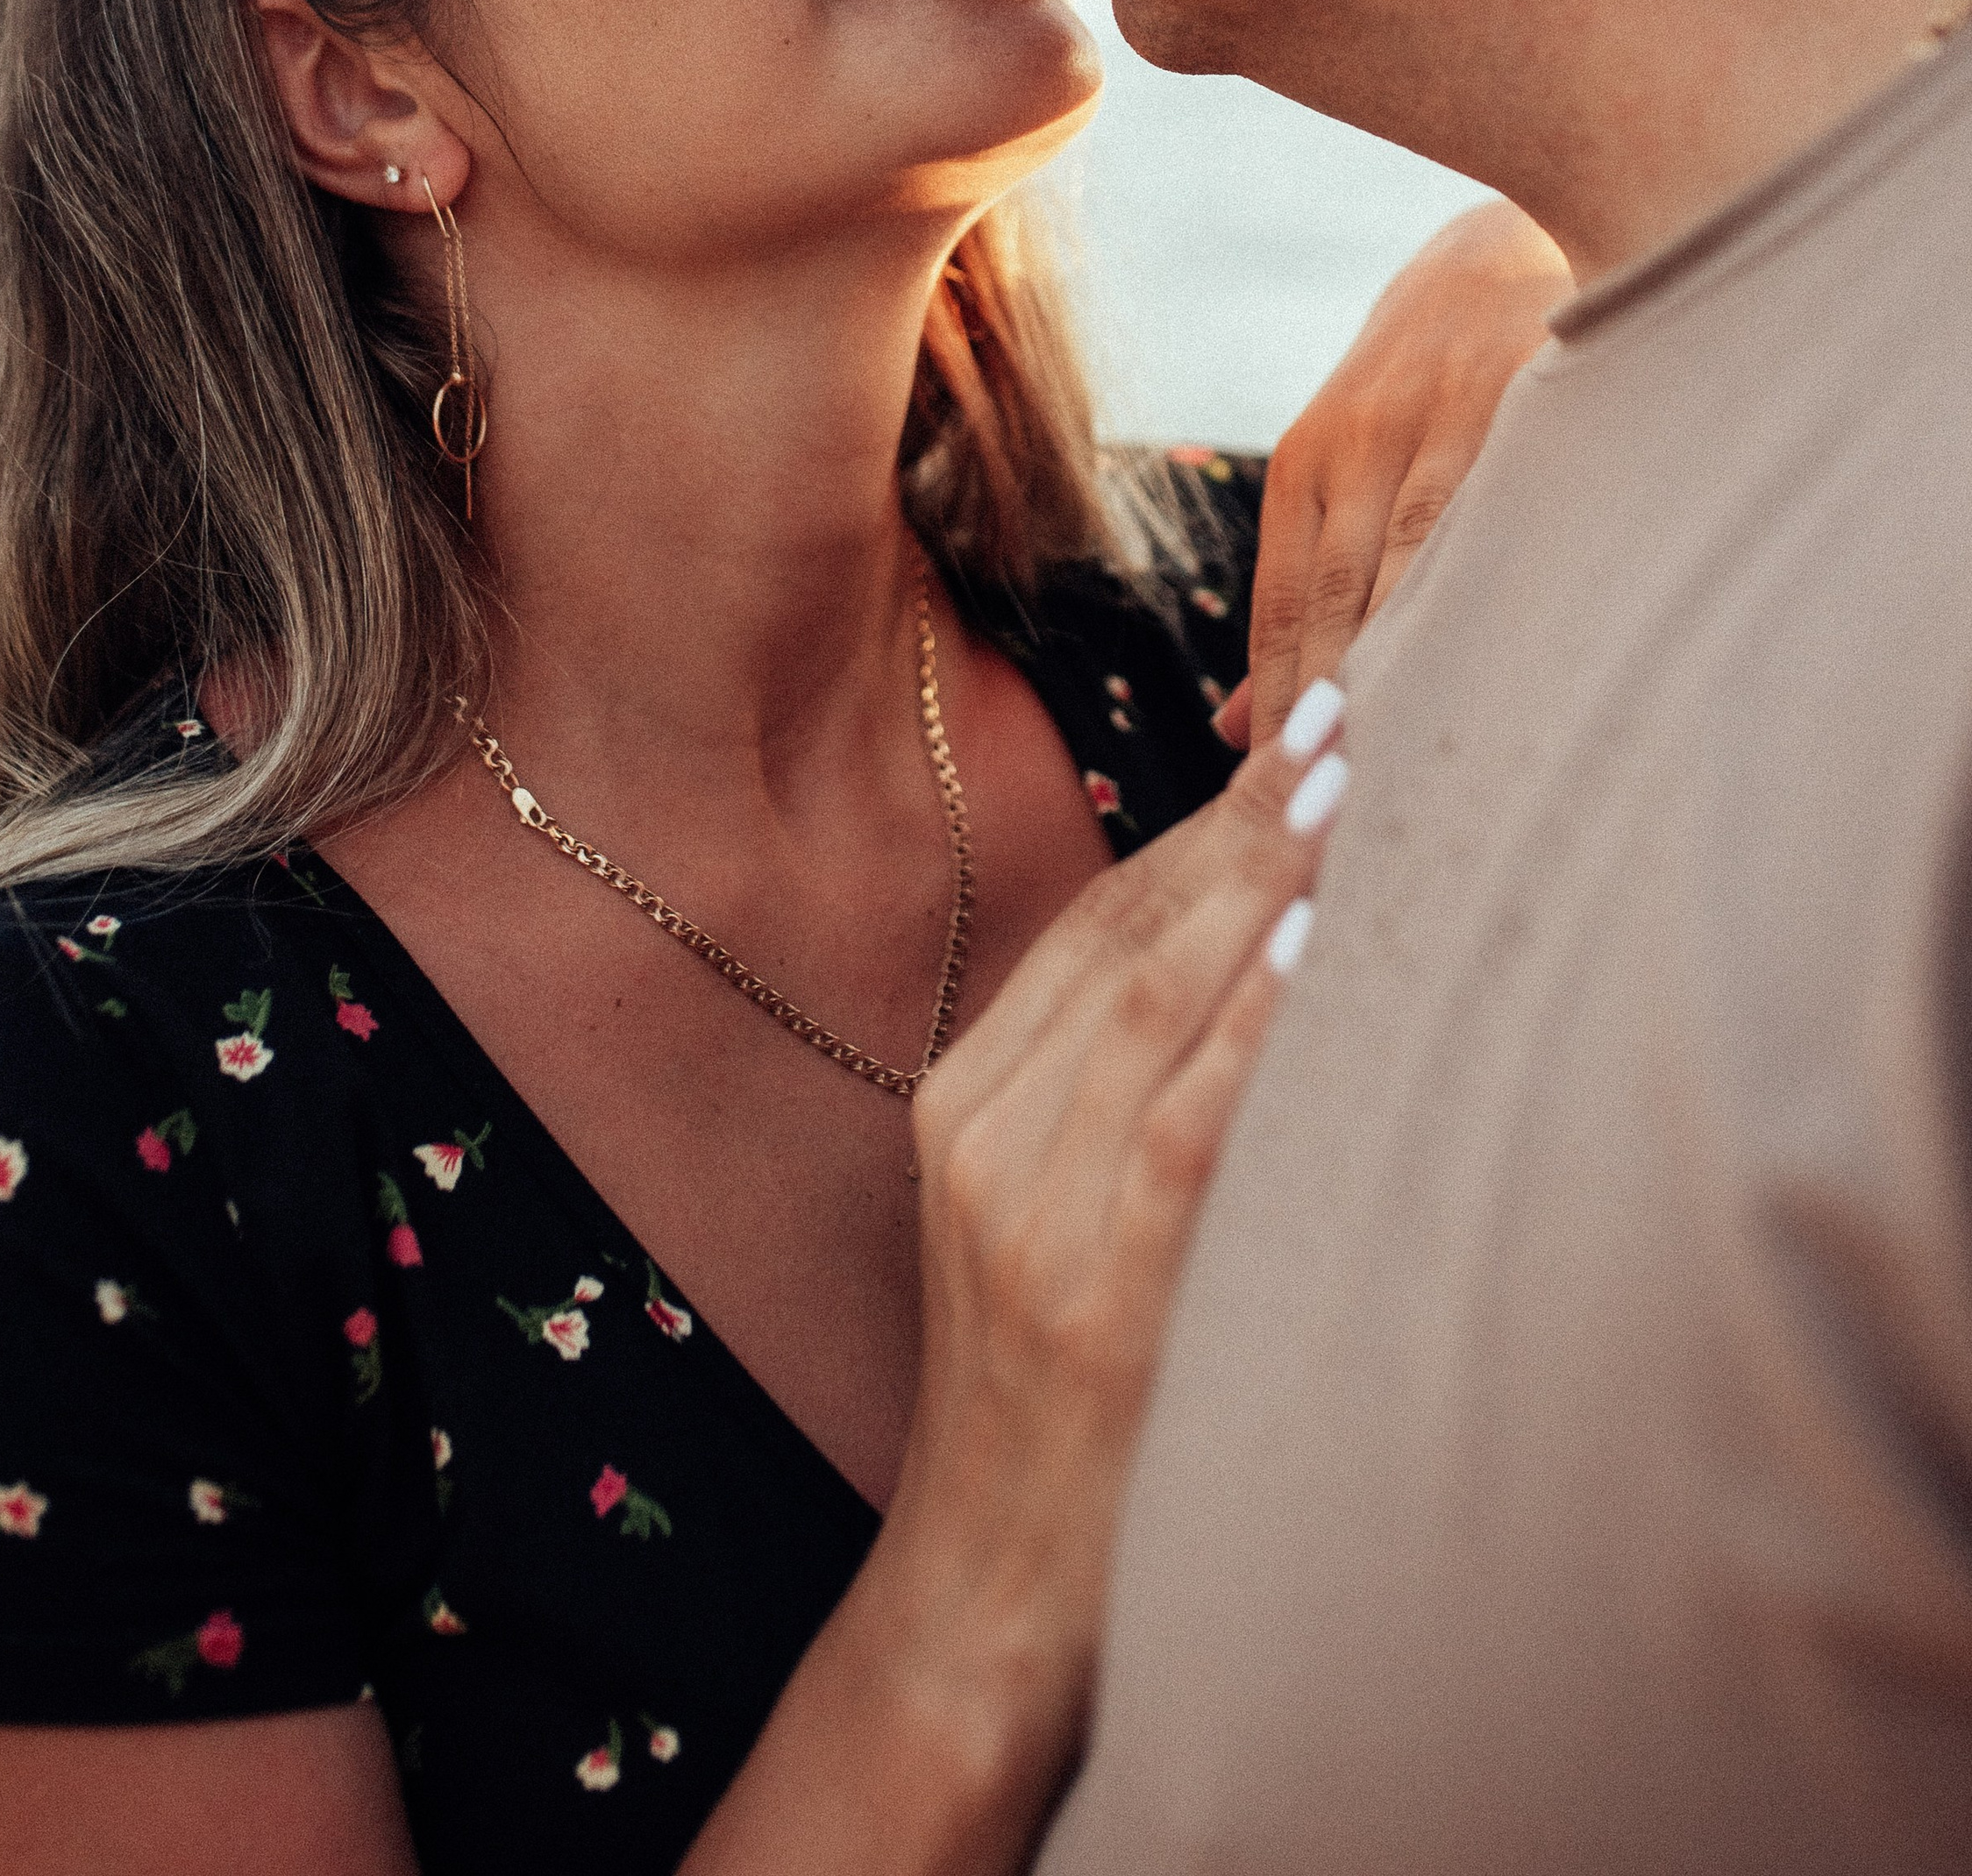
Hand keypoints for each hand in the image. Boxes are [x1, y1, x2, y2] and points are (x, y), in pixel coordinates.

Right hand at [681, 701, 1346, 1874]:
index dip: (1202, 823)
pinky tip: (1321, 955)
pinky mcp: (1094, 1293)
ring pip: (1153, 1002)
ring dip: (1262, 890)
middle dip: (1243, 822)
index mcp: (963, 1101)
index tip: (1298, 738)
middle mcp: (983, 1133)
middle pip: (1127, 939)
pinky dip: (1256, 1028)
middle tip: (1348, 723)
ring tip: (1353, 797)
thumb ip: (1112, 1094)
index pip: (1097, 927)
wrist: (986, 1593)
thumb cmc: (1051, 1398)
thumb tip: (1260, 953)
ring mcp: (1029, 1210)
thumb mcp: (1045, 1218)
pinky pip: (1186, 1125)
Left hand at [1236, 197, 1566, 751]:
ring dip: (1406, 669)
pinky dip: (1494, 592)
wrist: (1499, 242)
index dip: (1282, 710)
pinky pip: (1503, 515)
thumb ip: (1299, 594)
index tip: (1276, 804)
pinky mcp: (1523, 396)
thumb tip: (1234, 730)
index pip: (1286, 611)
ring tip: (1403, 772)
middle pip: (1339, 604)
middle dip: (1329, 713)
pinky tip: (1503, 664)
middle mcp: (1362, 438)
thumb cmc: (1419, 386)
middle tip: (1328, 820)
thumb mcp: (1341, 466)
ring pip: (1417, 567)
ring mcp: (1444, 415)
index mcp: (1308, 462)